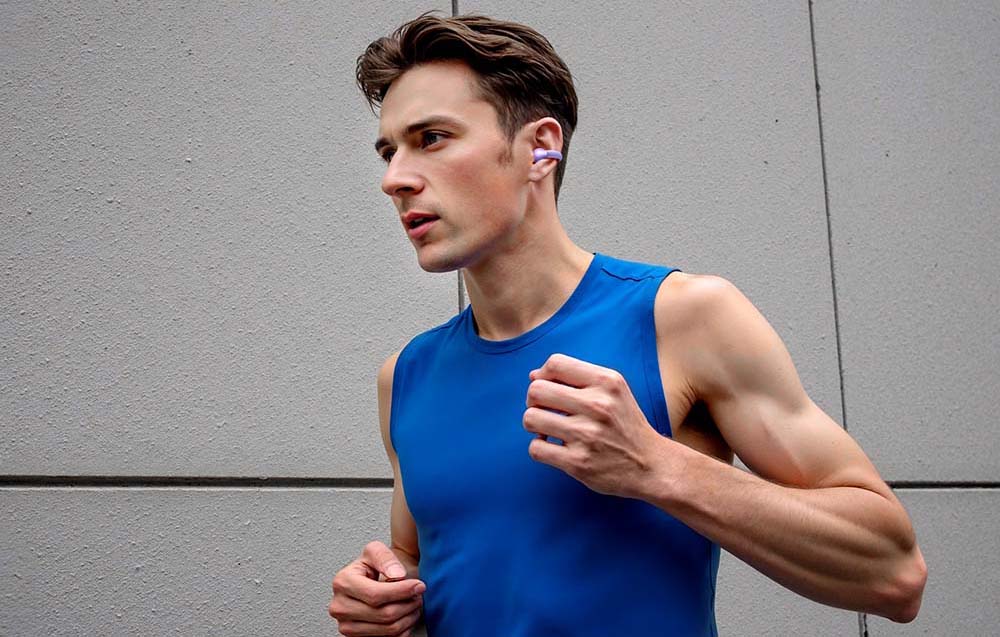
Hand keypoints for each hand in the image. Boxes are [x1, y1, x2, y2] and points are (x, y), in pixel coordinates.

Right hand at [329, 541, 425, 636]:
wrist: (372, 579)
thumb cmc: (375, 565)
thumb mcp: (377, 550)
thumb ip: (386, 558)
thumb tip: (396, 575)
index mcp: (342, 582)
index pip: (375, 594)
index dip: (401, 591)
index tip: (418, 585)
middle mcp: (339, 607)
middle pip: (383, 614)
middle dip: (408, 604)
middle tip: (418, 595)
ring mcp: (346, 626)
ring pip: (387, 629)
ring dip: (408, 617)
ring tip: (414, 603)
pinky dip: (402, 629)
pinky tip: (405, 615)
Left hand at [523, 353, 664, 497]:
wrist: (652, 466)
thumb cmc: (626, 425)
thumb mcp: (613, 391)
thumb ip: (577, 379)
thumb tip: (533, 376)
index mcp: (607, 382)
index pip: (555, 363)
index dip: (542, 375)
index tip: (547, 389)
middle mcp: (598, 405)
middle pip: (536, 391)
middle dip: (533, 401)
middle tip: (544, 411)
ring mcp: (587, 435)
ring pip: (530, 418)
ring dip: (534, 425)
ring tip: (548, 429)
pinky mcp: (578, 462)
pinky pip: (536, 448)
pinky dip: (539, 448)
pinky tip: (553, 448)